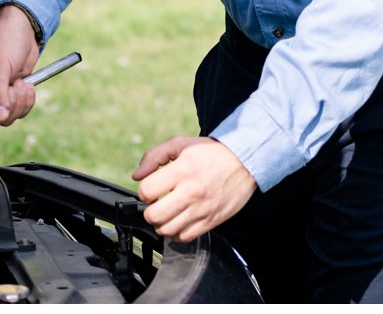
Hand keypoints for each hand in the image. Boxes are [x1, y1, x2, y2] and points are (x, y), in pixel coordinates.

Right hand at [0, 4, 41, 130]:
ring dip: (19, 104)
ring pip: (5, 118)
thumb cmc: (5, 41)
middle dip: (7, 108)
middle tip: (14, 88)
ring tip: (21, 84)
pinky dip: (26, 102)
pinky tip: (27, 86)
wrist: (24, 29)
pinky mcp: (9, 95)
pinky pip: (17, 111)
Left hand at [132, 136, 257, 241]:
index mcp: (183, 170)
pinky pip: (184, 237)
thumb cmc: (212, 152)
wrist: (245, 161)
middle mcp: (191, 191)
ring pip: (166, 230)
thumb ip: (154, 156)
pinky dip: (176, 233)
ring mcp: (202, 209)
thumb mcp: (182, 144)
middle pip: (154, 215)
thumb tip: (137, 176)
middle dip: (150, 211)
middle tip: (157, 204)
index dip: (144, 191)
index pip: (147, 190)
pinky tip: (179, 221)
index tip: (152, 189)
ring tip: (168, 213)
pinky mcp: (211, 221)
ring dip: (162, 223)